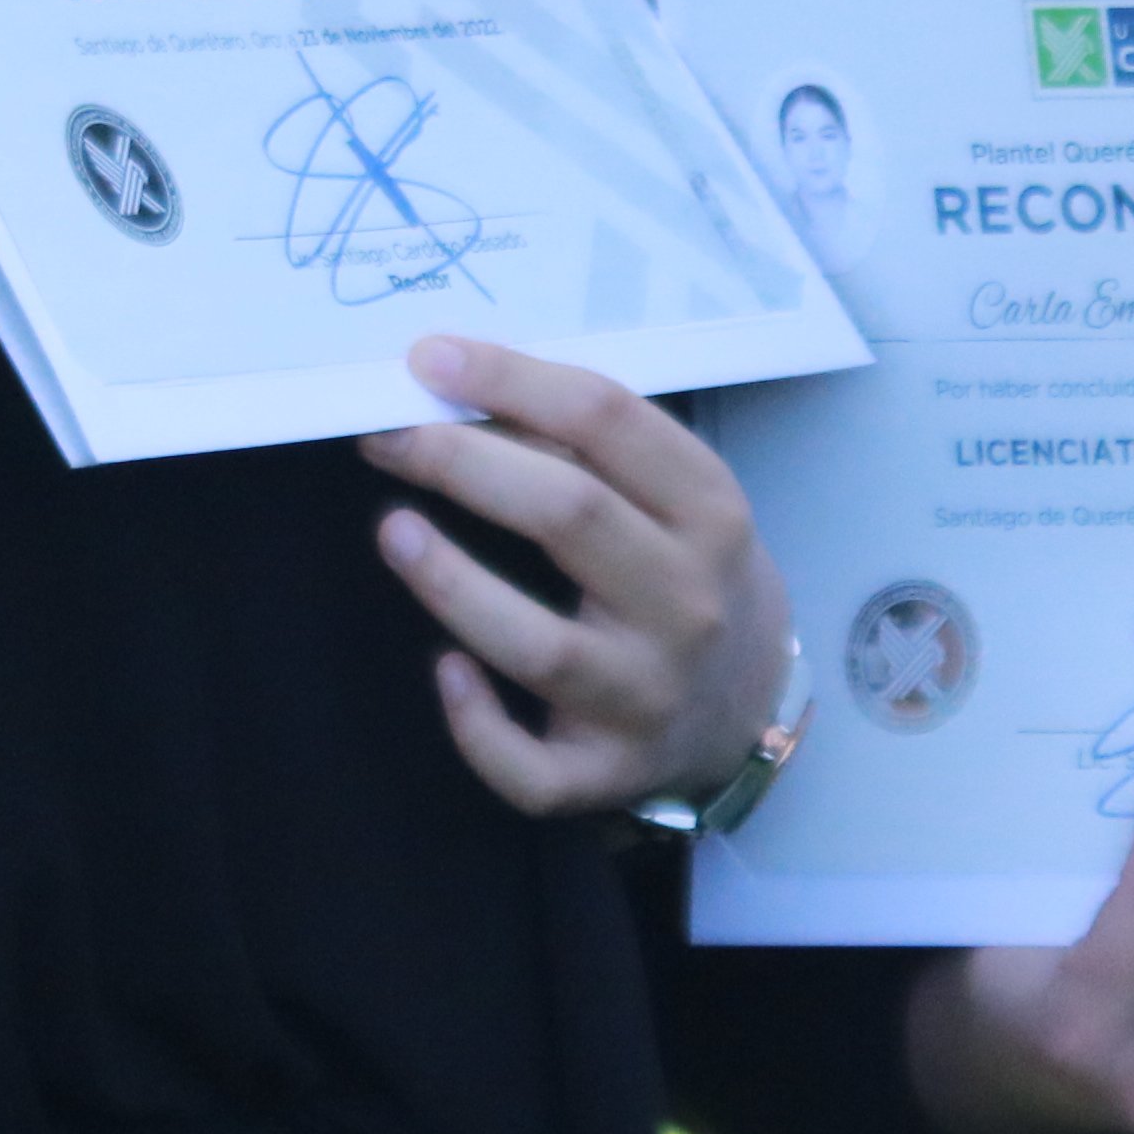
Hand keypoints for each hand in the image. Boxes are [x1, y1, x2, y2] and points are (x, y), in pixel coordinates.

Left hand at [359, 336, 790, 818]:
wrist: (747, 707)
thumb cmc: (685, 573)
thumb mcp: (678, 496)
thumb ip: (592, 445)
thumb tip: (459, 385)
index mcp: (711, 511)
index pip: (607, 420)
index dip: (510, 379)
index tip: (429, 359)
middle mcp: (688, 602)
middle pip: (570, 515)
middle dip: (464, 462)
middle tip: (386, 434)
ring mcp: (649, 695)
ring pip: (541, 647)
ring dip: (453, 584)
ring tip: (394, 529)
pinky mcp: (611, 774)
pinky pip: (533, 769)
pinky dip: (479, 725)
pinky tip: (445, 671)